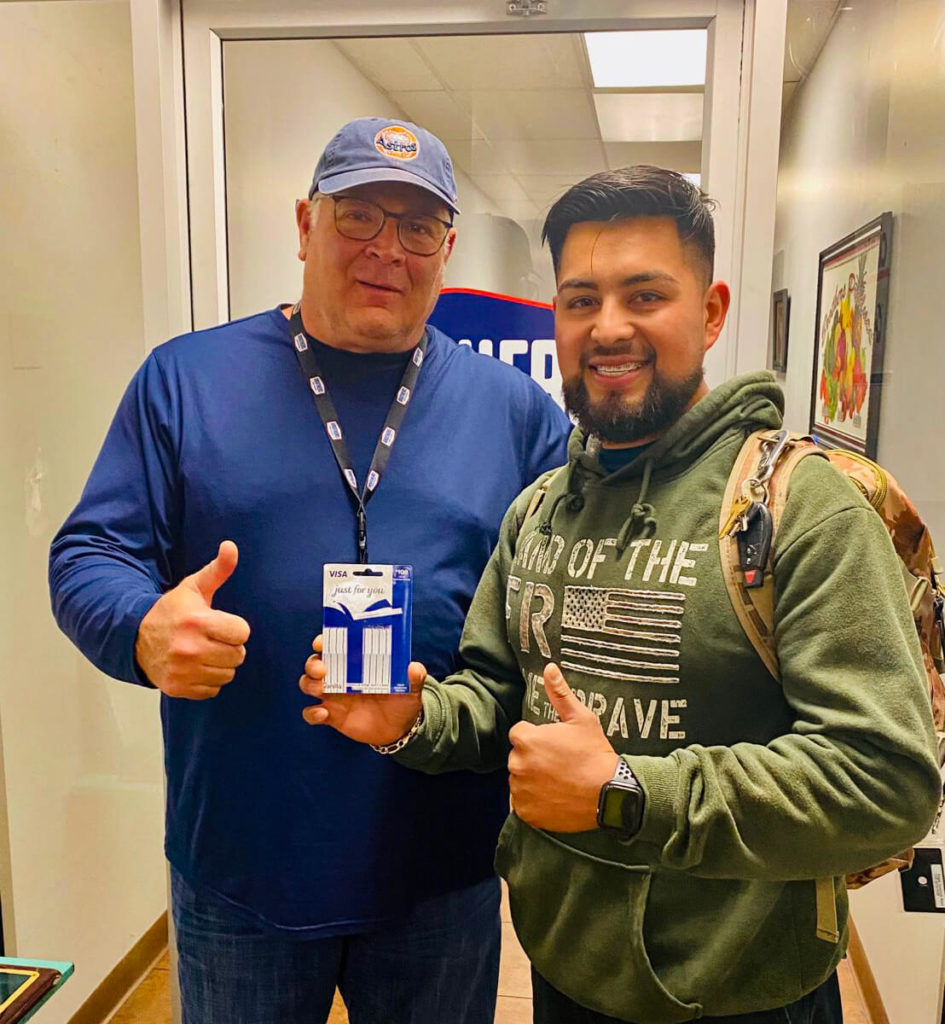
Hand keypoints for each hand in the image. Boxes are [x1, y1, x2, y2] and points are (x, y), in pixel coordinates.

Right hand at [135, 540, 249, 698]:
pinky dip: (208, 680)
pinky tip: (195, 666)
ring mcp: (183, 671)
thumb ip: (217, 570)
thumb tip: (231, 546)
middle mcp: (189, 648)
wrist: (134, 638)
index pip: (242, 633)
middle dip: (230, 646)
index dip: (235, 628)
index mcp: (197, 621)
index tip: (222, 624)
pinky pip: (212, 690)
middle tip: (214, 639)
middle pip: (238, 656)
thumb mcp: (194, 587)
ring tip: (205, 652)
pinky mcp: (177, 688)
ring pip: (227, 674)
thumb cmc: (172, 611)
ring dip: (220, 664)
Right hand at [300, 635, 425, 745]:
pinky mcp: (331, 716)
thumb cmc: (402, 699)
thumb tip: (414, 668)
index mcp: (356, 662)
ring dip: (309, 684)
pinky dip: (312, 713)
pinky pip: (311, 713)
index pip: (334, 645)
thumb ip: (414, 678)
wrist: (399, 728)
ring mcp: (333, 696)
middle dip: (313, 663)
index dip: (323, 640)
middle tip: (322, 669)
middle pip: (314, 663)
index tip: (322, 641)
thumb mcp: (411, 688)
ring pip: (308, 684)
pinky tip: (323, 714)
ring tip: (322, 689)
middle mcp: (340, 675)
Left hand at [507, 663, 617, 831]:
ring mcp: (521, 791)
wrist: (609, 793)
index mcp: (527, 739)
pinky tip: (554, 796)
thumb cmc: (595, 754)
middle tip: (559, 764)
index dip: (537, 738)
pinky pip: (521, 804)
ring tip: (558, 781)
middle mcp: (518, 765)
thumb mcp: (581, 719)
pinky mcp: (526, 812)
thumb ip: (560, 694)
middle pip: (517, 756)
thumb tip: (549, 668)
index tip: (555, 745)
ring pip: (519, 780)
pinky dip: (533, 801)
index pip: (519, 734)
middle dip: (532, 758)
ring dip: (531, 779)